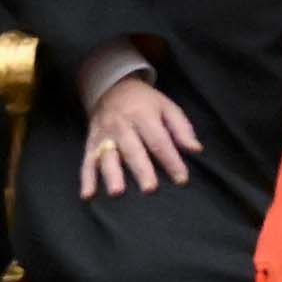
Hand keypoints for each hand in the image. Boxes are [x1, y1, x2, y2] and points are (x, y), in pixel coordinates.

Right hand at [81, 66, 204, 197]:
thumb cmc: (145, 102)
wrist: (111, 87)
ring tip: (117, 192)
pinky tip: (88, 195)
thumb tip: (195, 149)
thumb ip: (181, 128)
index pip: (159, 141)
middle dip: (141, 170)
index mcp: (143, 115)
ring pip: (107, 156)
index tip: (181, 179)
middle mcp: (122, 126)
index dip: (171, 160)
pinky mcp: (91, 142)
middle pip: (133, 150)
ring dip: (112, 175)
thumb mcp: (167, 107)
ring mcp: (105, 135)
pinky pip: (87, 161)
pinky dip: (86, 179)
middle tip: (149, 189)